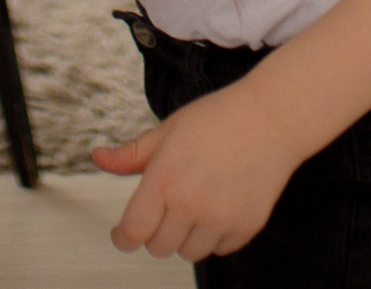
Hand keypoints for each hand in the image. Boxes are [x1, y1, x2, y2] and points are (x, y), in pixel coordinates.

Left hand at [92, 81, 303, 262]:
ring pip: (188, 253)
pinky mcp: (246, 227)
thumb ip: (132, 154)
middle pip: (158, 247)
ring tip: (197, 203)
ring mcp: (221, 218)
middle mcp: (191, 203)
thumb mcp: (168, 129)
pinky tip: (221, 205)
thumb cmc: (219, 118)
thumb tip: (98, 158)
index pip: (133, 232)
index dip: (123, 237)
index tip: (123, 233)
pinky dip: (215, 236)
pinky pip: (219, 249)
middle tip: (169, 204)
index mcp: (166, 178)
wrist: (273, 117)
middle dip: (157, 230)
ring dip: (186, 236)